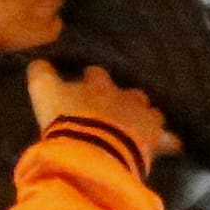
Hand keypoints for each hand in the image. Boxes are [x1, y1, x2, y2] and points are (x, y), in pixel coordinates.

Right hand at [30, 63, 173, 162]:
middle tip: (117, 107)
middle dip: (126, 98)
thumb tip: (37, 61)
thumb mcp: (44, 93)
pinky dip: (169, 142)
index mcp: (99, 84)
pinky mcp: (154, 140)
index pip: (96, 73)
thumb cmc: (67, 120)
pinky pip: (168, 140)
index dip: (92, 78)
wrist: (92, 148)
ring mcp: (143, 117)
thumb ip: (41, 76)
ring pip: (152, 111)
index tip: (87, 82)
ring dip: (148, 115)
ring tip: (143, 124)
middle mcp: (125, 96)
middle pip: (131, 91)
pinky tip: (171, 144)